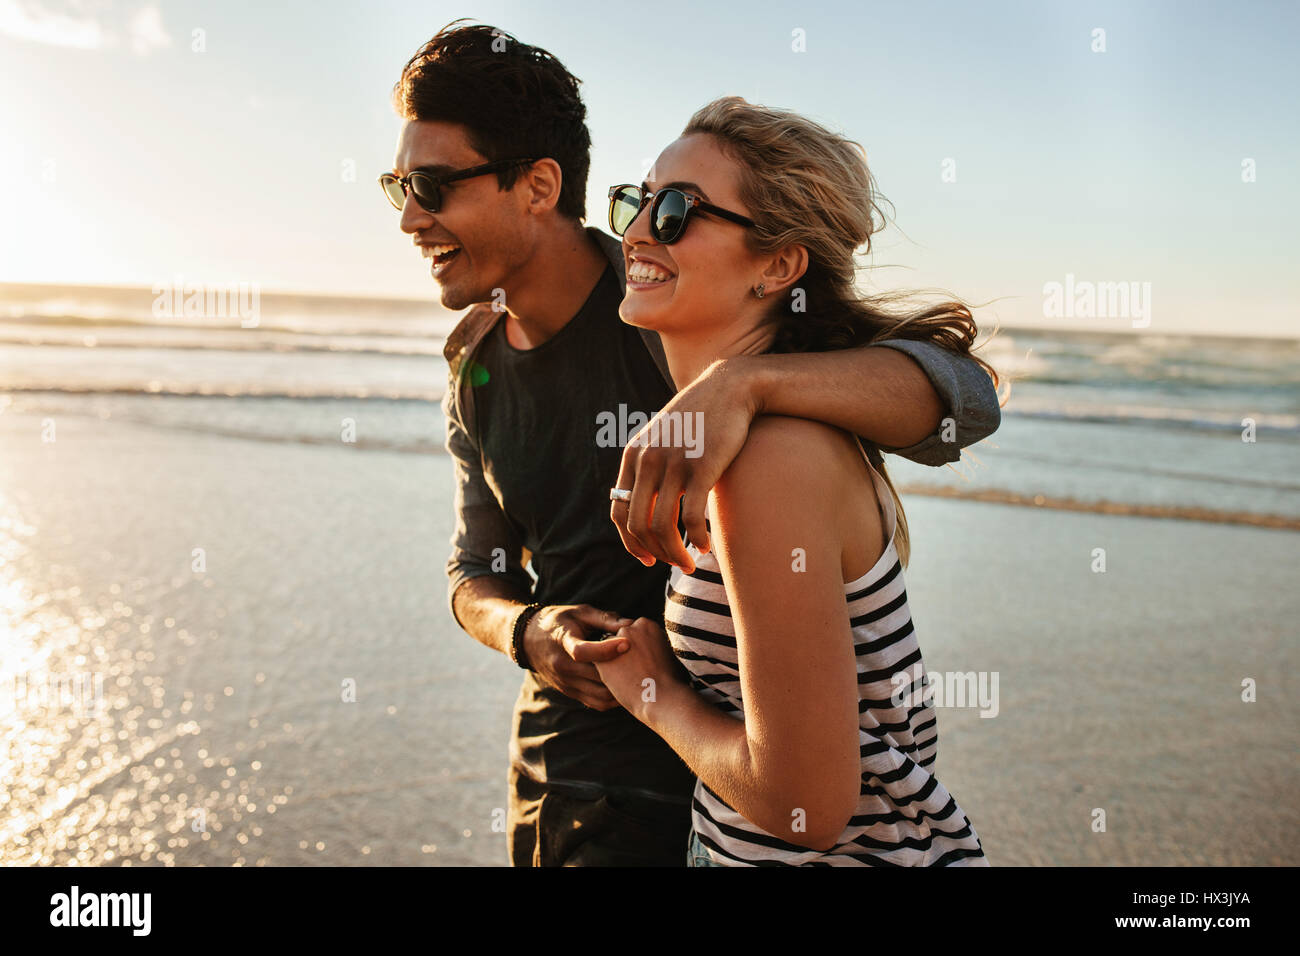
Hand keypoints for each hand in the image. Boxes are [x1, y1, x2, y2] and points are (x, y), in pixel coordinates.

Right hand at [523, 605, 634, 710]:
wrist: (528, 640)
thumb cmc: (559, 621)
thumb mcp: (579, 612)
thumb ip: (605, 618)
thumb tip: (631, 624)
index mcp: (563, 642)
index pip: (583, 651)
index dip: (607, 649)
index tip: (627, 643)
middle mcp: (562, 666)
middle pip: (596, 676)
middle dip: (620, 671)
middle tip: (643, 663)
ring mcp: (565, 682)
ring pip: (599, 694)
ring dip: (619, 688)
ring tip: (636, 678)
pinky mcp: (569, 692)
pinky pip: (595, 702)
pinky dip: (612, 698)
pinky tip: (624, 687)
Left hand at [593, 617, 687, 723]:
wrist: (660, 697)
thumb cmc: (671, 680)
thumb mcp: (669, 653)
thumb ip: (655, 644)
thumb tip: (653, 648)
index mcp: (646, 624)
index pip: (635, 632)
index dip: (639, 648)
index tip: (645, 661)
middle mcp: (629, 628)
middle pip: (621, 640)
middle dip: (625, 653)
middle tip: (636, 670)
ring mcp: (614, 643)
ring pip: (609, 652)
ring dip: (615, 662)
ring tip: (629, 678)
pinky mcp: (602, 659)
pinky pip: (601, 665)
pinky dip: (607, 673)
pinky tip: (620, 683)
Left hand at [610, 357, 757, 571]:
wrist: (730, 388)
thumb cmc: (699, 417)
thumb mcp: (662, 436)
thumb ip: (649, 464)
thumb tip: (644, 501)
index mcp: (633, 455)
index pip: (618, 510)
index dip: (629, 541)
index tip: (647, 557)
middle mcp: (647, 460)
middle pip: (638, 524)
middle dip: (654, 552)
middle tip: (671, 564)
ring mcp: (673, 464)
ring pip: (662, 526)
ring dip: (674, 554)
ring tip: (689, 564)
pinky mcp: (701, 468)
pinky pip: (690, 518)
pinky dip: (696, 540)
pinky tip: (706, 547)